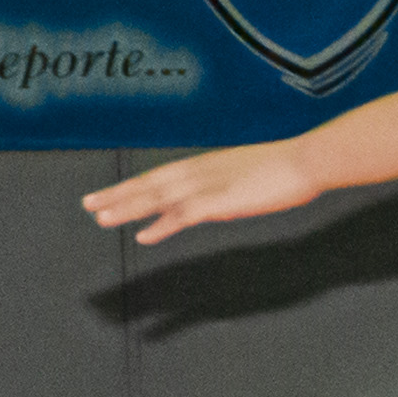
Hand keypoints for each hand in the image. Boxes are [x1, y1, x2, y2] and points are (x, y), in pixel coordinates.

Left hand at [83, 140, 321, 245]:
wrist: (308, 160)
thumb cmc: (291, 167)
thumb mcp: (253, 173)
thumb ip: (232, 184)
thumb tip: (225, 197)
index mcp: (207, 165)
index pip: (161, 175)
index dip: (134, 185)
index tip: (111, 193)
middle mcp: (200, 172)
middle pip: (150, 184)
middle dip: (118, 195)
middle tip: (89, 204)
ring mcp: (208, 185)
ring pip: (158, 197)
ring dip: (128, 208)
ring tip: (101, 218)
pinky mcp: (220, 201)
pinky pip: (182, 215)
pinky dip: (160, 224)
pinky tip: (144, 235)